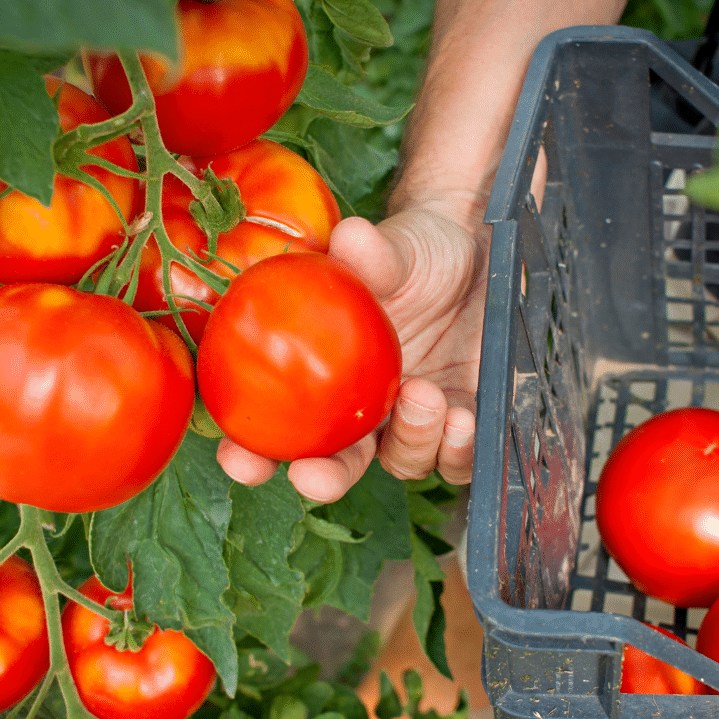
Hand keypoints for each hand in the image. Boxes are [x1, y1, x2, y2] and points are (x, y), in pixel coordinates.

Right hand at [215, 202, 487, 501]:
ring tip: (424, 396)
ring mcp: (416, 420)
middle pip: (337, 467)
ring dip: (410, 443)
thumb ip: (375, 255)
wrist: (480, 253)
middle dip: (323, 480)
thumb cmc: (421, 251)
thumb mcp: (398, 248)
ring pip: (403, 462)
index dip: (252, 454)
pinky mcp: (465, 422)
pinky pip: (459, 458)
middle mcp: (367, 410)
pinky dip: (458, 448)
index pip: (278, 428)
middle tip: (315, 476)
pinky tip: (463, 419)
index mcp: (326, 376)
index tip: (239, 458)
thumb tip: (351, 238)